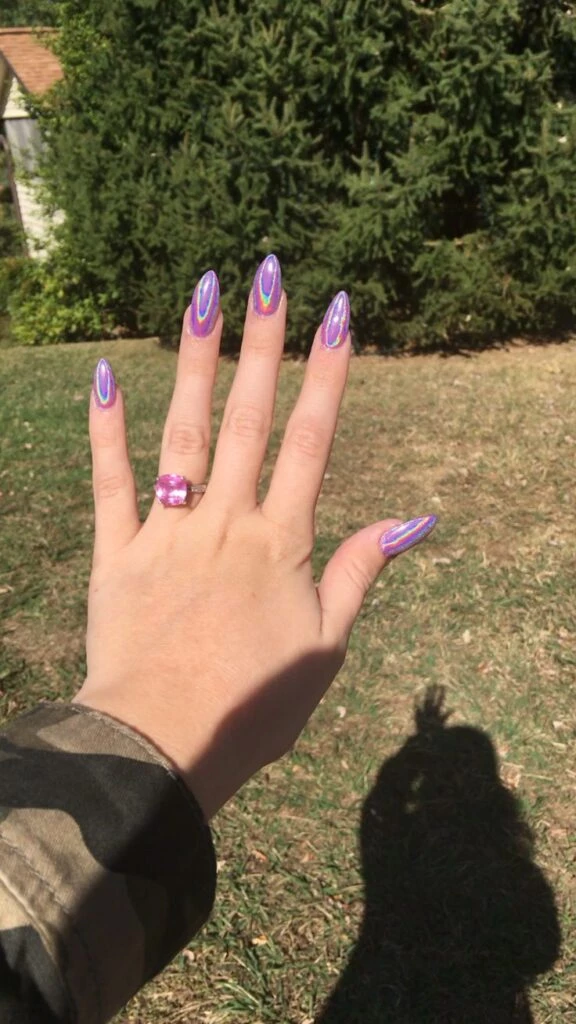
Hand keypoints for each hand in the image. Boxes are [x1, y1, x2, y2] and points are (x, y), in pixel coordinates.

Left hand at [73, 256, 435, 817]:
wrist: (164, 746)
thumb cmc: (254, 705)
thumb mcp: (326, 645)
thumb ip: (360, 573)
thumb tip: (412, 521)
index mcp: (280, 542)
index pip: (311, 442)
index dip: (327, 375)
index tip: (338, 315)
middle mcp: (226, 522)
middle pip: (246, 419)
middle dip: (261, 344)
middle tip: (267, 274)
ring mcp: (167, 532)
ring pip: (181, 433)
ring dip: (192, 362)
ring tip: (200, 296)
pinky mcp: (116, 553)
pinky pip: (110, 482)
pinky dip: (105, 430)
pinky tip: (102, 376)